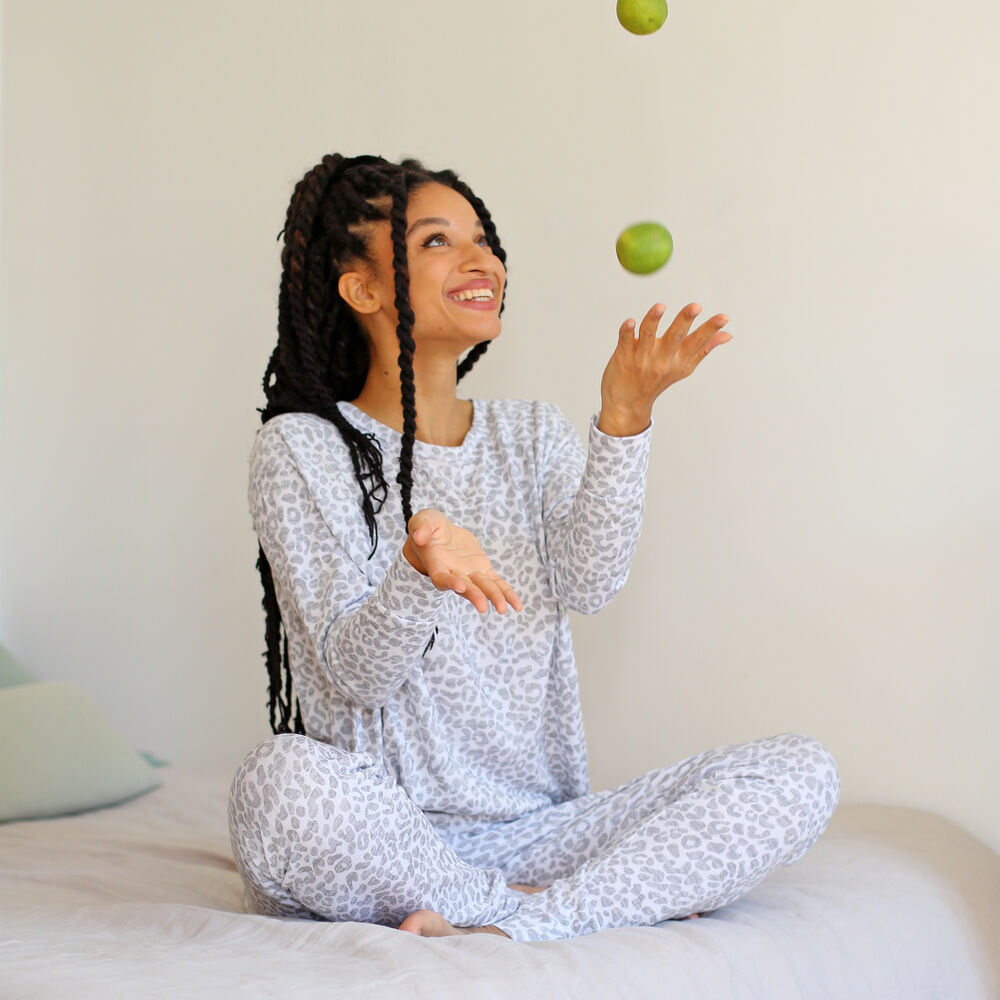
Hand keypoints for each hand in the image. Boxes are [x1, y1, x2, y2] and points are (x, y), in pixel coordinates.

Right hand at [402, 509, 523, 614]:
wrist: (440, 534)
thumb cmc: (428, 528)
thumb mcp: (423, 521)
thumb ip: (421, 528)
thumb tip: (420, 536)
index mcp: (436, 564)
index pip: (442, 577)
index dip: (450, 582)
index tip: (460, 587)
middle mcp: (453, 573)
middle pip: (465, 587)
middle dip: (474, 596)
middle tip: (483, 607)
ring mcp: (469, 573)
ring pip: (483, 587)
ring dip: (493, 597)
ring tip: (503, 609)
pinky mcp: (482, 569)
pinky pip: (497, 583)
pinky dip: (507, 593)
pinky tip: (518, 606)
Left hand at [598, 302, 731, 435]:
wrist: (627, 404)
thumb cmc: (657, 381)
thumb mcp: (683, 368)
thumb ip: (703, 349)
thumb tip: (727, 335)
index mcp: (678, 360)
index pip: (697, 342)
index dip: (710, 329)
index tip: (724, 317)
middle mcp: (662, 359)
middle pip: (675, 337)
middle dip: (685, 321)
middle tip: (696, 306)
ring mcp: (641, 357)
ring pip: (648, 335)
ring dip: (653, 320)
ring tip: (661, 307)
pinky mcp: (623, 356)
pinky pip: (625, 341)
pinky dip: (627, 332)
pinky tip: (630, 322)